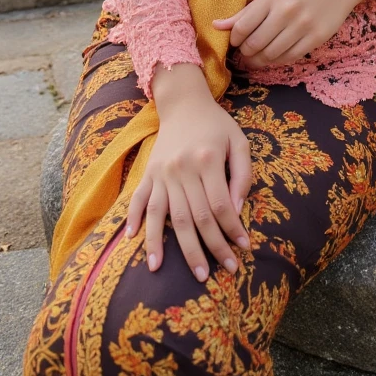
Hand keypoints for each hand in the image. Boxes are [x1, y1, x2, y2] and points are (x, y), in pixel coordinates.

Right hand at [125, 64, 252, 281]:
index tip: (243, 249)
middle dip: (208, 248)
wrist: (184, 102)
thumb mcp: (239, 141)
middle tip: (218, 272)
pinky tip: (133, 242)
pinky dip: (134, 220)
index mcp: (208, 160)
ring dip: (166, 246)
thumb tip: (237, 210)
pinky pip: (139, 199)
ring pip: (164, 215)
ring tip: (162, 272)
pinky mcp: (148, 173)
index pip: (220, 206)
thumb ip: (243, 174)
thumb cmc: (216, 124)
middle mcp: (182, 168)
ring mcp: (162, 172)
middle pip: (194, 218)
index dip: (232, 230)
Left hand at [211, 0, 375, 67]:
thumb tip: (215, 26)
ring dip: (259, 60)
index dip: (234, 40)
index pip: (242, 27)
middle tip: (245, 53)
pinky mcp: (316, 38)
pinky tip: (274, 56)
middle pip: (254, 44)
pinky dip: (277, 61)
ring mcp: (303, 26)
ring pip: (271, 54)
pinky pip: (289, 58)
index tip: (235, 42)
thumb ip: (245, 12)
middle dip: (245, 53)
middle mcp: (286, 12)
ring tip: (257, 58)